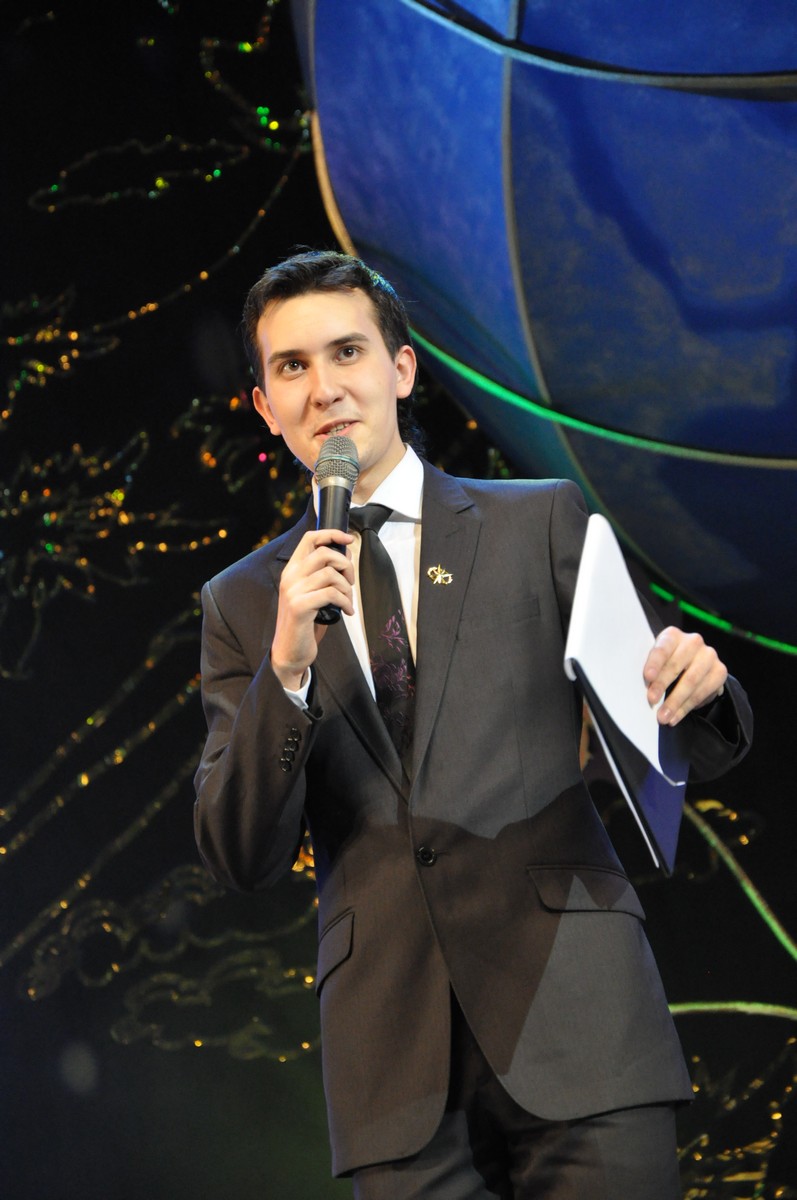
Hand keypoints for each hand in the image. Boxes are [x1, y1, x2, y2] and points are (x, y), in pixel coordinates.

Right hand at [270, 529, 354, 689]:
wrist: (289, 652)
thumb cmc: (305, 624)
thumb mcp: (313, 594)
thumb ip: (324, 575)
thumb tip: (346, 556)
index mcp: (292, 570)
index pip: (309, 539)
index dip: (331, 534)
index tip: (348, 539)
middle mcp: (290, 577)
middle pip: (324, 553)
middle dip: (346, 565)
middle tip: (350, 583)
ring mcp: (293, 591)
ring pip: (330, 574)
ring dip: (347, 588)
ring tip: (348, 601)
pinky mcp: (300, 607)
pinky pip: (331, 594)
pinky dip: (345, 602)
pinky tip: (347, 612)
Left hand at [643, 626, 727, 726]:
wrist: (695, 665)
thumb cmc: (668, 663)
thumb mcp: (658, 662)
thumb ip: (651, 671)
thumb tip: (639, 690)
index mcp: (673, 636)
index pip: (663, 648)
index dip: (655, 662)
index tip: (648, 677)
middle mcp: (693, 642)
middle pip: (676, 665)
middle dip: (662, 685)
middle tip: (651, 701)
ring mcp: (709, 656)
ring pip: (691, 681)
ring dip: (675, 702)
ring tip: (663, 716)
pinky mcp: (720, 671)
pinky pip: (702, 692)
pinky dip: (686, 707)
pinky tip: (676, 717)